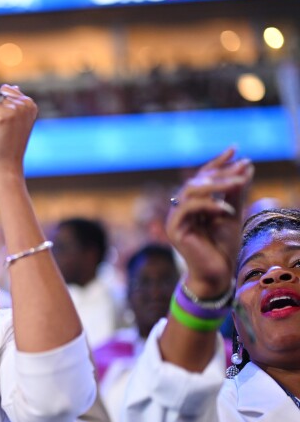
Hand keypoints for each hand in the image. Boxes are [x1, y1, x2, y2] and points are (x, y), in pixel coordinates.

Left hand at [0, 84, 37, 174]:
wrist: (7, 165)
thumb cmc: (8, 144)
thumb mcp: (16, 120)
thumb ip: (15, 102)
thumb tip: (13, 86)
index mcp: (31, 103)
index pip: (6, 89)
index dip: (0, 106)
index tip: (8, 124)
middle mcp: (27, 103)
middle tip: (2, 127)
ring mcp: (17, 108)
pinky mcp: (5, 115)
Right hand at [166, 148, 253, 297]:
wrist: (217, 272)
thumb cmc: (223, 245)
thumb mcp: (233, 213)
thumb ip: (236, 192)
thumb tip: (246, 164)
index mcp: (192, 204)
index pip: (202, 177)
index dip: (216, 163)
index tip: (235, 150)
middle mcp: (180, 209)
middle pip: (196, 181)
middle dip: (220, 173)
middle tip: (242, 168)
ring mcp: (175, 219)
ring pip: (190, 191)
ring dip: (216, 185)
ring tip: (238, 184)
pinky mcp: (174, 230)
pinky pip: (188, 208)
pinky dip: (208, 204)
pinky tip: (226, 208)